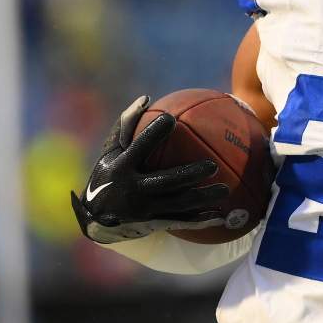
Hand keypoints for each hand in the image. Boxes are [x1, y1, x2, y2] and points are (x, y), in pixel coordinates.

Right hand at [71, 96, 229, 243]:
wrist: (96, 219)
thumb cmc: (108, 174)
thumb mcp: (110, 151)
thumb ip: (127, 124)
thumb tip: (147, 98)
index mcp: (122, 167)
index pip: (139, 147)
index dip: (153, 133)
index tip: (171, 119)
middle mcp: (134, 189)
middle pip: (166, 181)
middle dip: (190, 174)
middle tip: (212, 166)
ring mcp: (144, 210)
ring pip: (179, 204)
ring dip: (203, 198)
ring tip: (225, 190)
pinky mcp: (153, 224)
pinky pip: (181, 221)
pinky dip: (201, 219)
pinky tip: (221, 216)